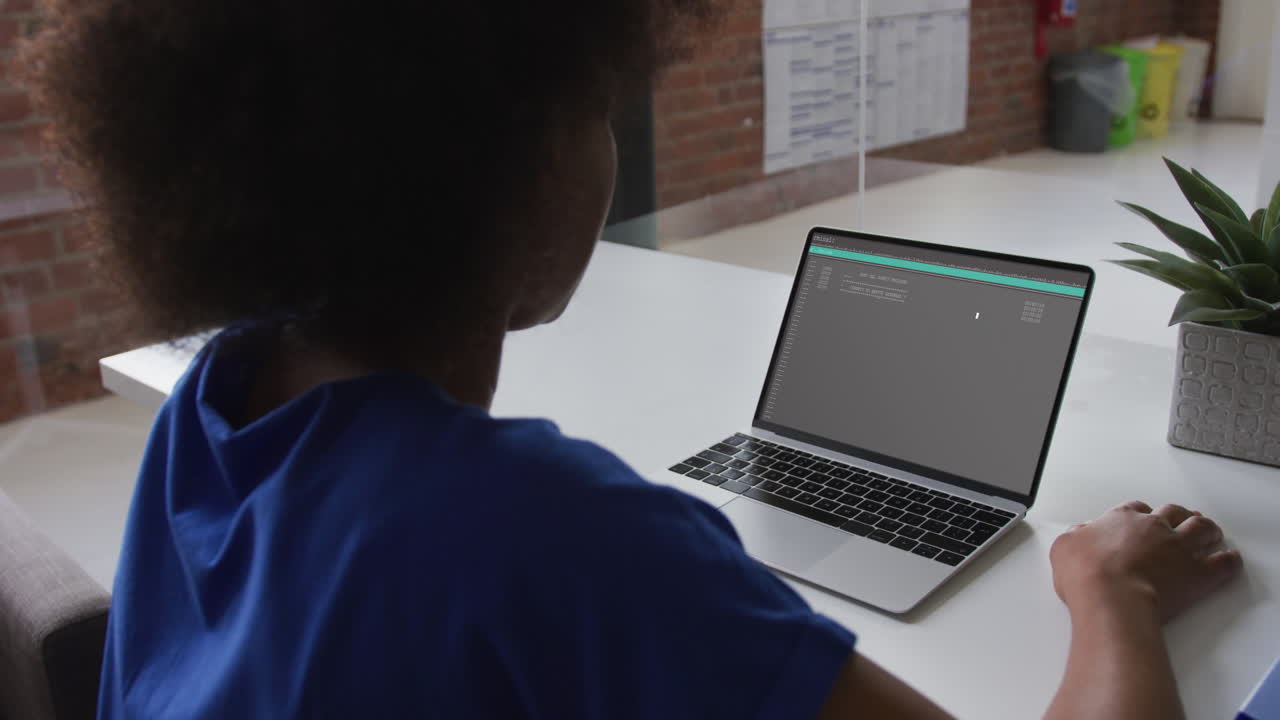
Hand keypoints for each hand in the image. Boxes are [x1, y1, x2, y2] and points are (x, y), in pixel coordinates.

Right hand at [1050, 501, 1241, 622]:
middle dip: (1179, 515)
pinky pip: (1223, 562)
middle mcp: (1154, 528)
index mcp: (1122, 519)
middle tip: (1181, 520)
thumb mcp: (1064, 548)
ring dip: (1208, 529)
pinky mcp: (1199, 574)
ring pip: (1202, 528)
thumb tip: (1078, 534)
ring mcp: (1179, 549)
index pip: (1136, 509)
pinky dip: (1229, 560)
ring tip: (1210, 532)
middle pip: (1174, 512)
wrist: (1112, 598)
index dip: (1141, 514)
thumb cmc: (1087, 575)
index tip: (1142, 520)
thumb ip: (1075, 536)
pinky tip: (1229, 559)